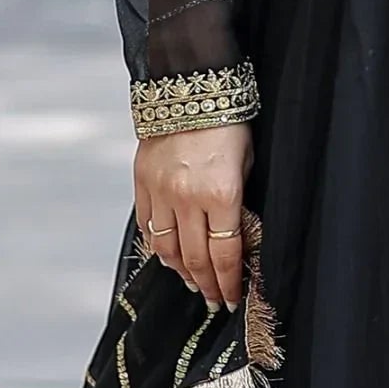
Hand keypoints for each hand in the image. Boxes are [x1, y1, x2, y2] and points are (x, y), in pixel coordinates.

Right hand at [133, 122, 251, 311]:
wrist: (191, 87)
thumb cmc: (229, 124)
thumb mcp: (246, 164)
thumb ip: (237, 203)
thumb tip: (234, 237)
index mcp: (222, 194)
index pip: (225, 254)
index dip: (229, 282)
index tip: (232, 298)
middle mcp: (188, 198)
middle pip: (195, 258)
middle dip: (207, 284)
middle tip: (214, 300)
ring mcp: (161, 192)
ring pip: (167, 248)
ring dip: (181, 271)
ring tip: (193, 283)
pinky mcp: (142, 183)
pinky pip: (148, 227)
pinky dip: (159, 247)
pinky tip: (169, 257)